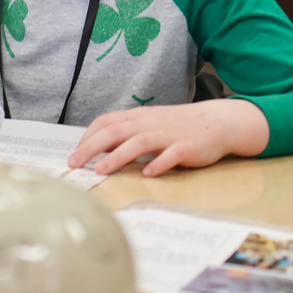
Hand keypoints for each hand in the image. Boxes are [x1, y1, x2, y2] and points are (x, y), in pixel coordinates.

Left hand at [67, 99, 269, 176]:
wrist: (218, 120)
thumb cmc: (178, 125)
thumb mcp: (149, 124)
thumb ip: (127, 133)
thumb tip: (99, 149)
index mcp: (138, 117)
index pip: (106, 122)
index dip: (87, 137)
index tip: (74, 153)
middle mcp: (149, 123)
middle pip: (115, 131)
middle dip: (91, 147)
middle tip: (74, 164)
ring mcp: (168, 135)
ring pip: (138, 142)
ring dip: (118, 156)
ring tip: (101, 170)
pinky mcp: (187, 147)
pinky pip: (171, 155)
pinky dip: (159, 163)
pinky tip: (148, 174)